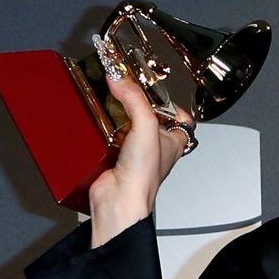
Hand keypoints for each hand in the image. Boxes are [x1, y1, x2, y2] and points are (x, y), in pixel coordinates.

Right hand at [88, 73, 193, 246]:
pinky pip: (107, 139)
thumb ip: (134, 98)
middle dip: (137, 106)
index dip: (172, 104)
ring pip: (127, 128)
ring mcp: (133, 155)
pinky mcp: (113, 159)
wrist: (117, 200)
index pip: (181, 119)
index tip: (157, 90)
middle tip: (127, 90)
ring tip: (109, 101)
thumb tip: (120, 78)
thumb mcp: (145, 126)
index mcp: (172, 142)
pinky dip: (101, 130)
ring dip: (117, 117)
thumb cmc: (142, 176)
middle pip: (149, 120)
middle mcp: (155, 149)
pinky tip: (97, 122)